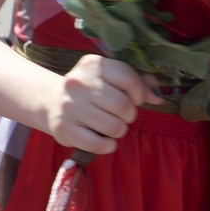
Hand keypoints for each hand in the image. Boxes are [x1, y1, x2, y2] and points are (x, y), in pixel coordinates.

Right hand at [38, 54, 157, 155]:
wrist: (51, 102)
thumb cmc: (89, 90)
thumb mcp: (108, 78)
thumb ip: (137, 82)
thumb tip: (158, 98)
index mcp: (92, 64)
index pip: (129, 78)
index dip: (139, 93)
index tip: (134, 99)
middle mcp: (78, 82)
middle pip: (123, 105)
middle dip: (128, 115)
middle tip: (121, 116)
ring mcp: (69, 106)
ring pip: (114, 127)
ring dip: (119, 130)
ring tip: (111, 126)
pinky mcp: (64, 128)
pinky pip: (99, 144)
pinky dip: (108, 146)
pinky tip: (104, 140)